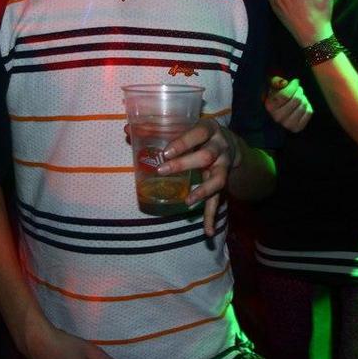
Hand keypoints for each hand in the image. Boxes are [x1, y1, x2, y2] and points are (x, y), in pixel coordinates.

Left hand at [158, 118, 241, 236]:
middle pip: (206, 156)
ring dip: (203, 191)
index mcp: (210, 129)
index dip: (183, 142)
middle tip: (162, 171)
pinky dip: (212, 216)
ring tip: (188, 202)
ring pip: (218, 179)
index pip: (198, 133)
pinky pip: (219, 200)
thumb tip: (127, 130)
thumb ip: (157, 129)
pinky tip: (207, 231)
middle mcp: (220, 147)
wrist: (230, 143)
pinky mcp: (224, 182)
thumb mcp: (186, 127)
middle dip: (185, 164)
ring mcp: (224, 166)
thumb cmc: (199, 134)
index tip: (166, 151)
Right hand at [265, 76, 312, 132]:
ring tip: (300, 97)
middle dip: (299, 91)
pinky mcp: (297, 128)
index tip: (295, 82)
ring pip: (303, 105)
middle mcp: (277, 117)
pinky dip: (308, 106)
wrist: (279, 112)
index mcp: (270, 106)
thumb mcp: (274, 86)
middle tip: (298, 89)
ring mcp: (287, 124)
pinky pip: (309, 112)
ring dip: (304, 98)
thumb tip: (285, 82)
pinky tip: (302, 105)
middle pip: (296, 99)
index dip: (293, 86)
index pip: (286, 95)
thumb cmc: (277, 96)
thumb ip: (277, 81)